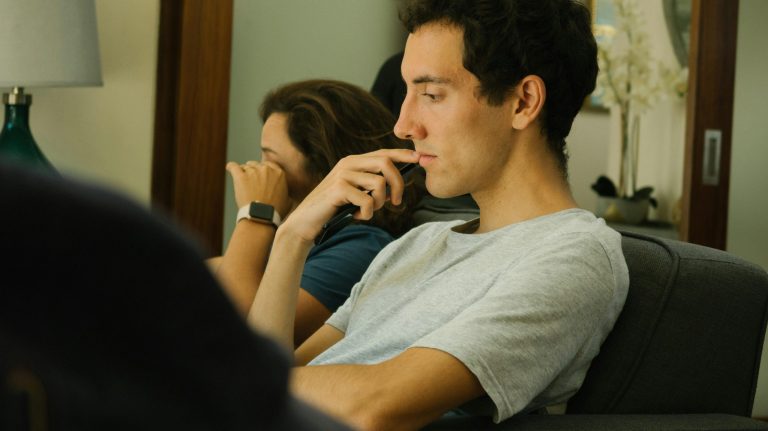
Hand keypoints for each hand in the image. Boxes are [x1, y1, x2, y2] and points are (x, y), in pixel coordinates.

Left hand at [226, 160, 290, 217]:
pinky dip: (231, 167)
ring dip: (244, 172)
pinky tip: (229, 168)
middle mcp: (266, 169)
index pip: (269, 165)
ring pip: (245, 166)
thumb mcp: (288, 201)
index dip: (264, 170)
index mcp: (279, 173)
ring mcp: (253, 172)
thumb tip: (287, 195)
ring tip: (242, 181)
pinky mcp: (240, 176)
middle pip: (256, 164)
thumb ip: (287, 193)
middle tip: (251, 180)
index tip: (261, 175)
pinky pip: (233, 166)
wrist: (261, 216)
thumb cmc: (275, 212)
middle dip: (254, 171)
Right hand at [280, 149, 420, 243]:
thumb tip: (395, 186)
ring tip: (367, 211)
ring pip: (379, 184)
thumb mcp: (354, 193)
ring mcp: (343, 175)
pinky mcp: (338, 189)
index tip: (418, 159)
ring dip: (379, 203)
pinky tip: (356, 216)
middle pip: (386, 164)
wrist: (306, 222)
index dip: (402, 155)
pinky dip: (367, 213)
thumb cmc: (334, 209)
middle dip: (398, 184)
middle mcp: (348, 164)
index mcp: (353, 162)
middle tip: (396, 203)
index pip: (383, 153)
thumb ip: (369, 185)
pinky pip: (367, 200)